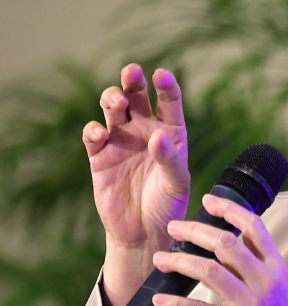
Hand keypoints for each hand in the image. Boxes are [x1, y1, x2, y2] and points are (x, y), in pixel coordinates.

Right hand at [84, 64, 189, 305]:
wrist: (144, 232)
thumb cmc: (168, 206)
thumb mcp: (177, 183)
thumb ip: (169, 159)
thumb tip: (157, 135)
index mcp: (171, 133)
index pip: (169, 102)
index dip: (166, 86)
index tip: (161, 75)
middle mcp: (145, 131)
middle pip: (137, 97)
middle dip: (132, 81)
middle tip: (132, 72)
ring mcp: (121, 141)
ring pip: (113, 109)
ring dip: (112, 98)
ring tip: (117, 101)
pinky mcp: (100, 156)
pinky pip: (93, 134)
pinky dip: (94, 129)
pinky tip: (100, 132)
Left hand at [150, 194, 287, 305]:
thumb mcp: (278, 290)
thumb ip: (258, 267)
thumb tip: (231, 244)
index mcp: (276, 268)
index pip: (255, 228)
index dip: (230, 210)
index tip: (208, 200)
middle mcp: (265, 281)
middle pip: (227, 243)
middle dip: (196, 231)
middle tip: (174, 226)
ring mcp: (251, 304)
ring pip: (211, 271)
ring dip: (181, 261)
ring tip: (160, 258)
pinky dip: (177, 303)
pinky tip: (160, 299)